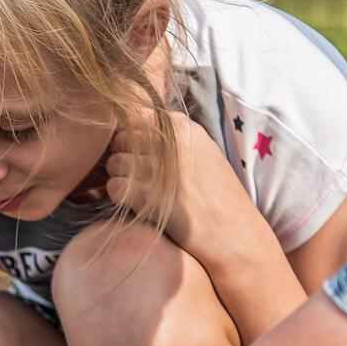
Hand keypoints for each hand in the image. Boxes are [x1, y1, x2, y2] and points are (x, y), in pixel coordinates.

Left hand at [105, 110, 250, 253]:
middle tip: (137, 174)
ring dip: (119, 177)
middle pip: (121, 138)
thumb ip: (175, 136)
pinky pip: (114, 187)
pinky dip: (119, 197)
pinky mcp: (147, 194)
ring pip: (114, 162)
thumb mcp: (203, 150)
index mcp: (183, 127)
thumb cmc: (217, 193)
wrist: (231, 229)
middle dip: (122, 155)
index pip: (137, 116)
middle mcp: (169, 142)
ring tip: (138, 190)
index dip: (133, 135)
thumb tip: (138, 125)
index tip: (142, 151)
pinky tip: (136, 203)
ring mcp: (157, 167)